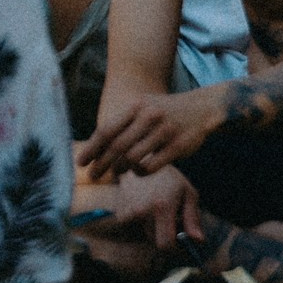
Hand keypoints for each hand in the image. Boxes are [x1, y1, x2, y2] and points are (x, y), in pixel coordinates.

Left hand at [79, 86, 225, 179]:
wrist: (202, 108)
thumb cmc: (163, 111)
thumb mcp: (141, 107)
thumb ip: (121, 123)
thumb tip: (95, 146)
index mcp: (135, 106)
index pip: (106, 130)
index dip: (91, 148)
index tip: (80, 162)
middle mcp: (148, 117)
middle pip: (117, 146)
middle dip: (102, 164)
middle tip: (93, 175)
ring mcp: (164, 132)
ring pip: (133, 158)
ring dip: (122, 168)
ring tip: (118, 171)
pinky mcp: (178, 147)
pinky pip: (152, 166)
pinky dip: (141, 172)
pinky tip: (138, 171)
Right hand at [110, 166, 203, 252]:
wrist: (139, 161)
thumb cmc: (169, 178)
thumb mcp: (188, 193)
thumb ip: (193, 218)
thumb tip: (198, 241)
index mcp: (162, 207)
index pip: (165, 244)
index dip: (174, 249)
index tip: (180, 244)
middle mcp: (142, 211)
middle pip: (155, 241)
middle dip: (164, 236)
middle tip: (171, 222)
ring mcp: (128, 211)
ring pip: (144, 235)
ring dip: (152, 229)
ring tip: (157, 212)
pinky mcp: (119, 212)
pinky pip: (134, 229)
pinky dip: (140, 224)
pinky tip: (144, 209)